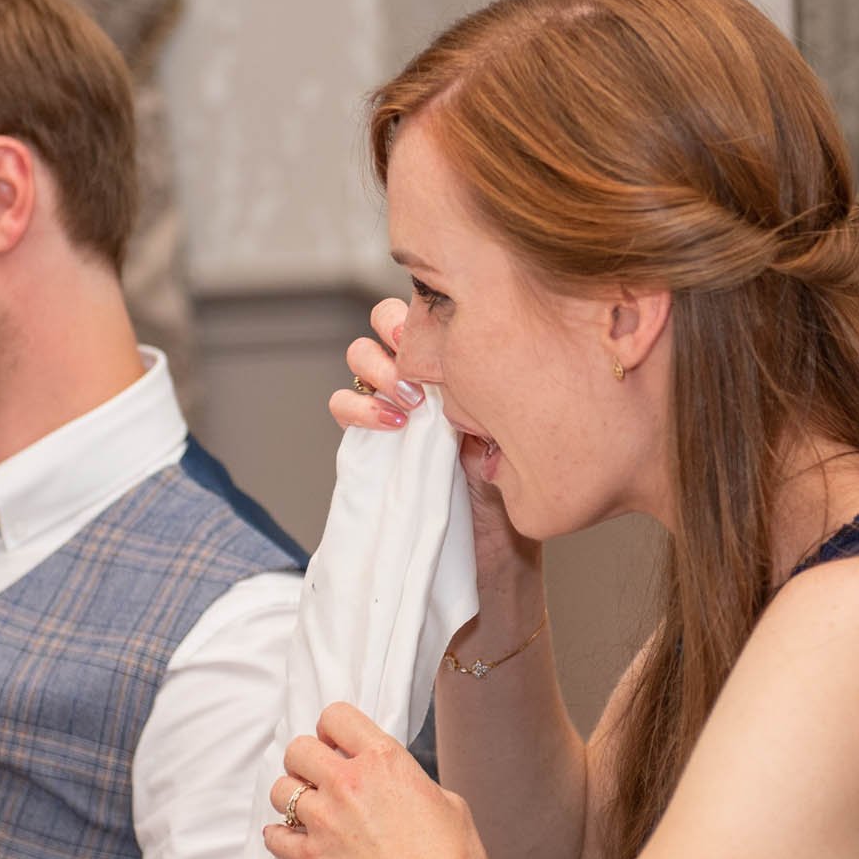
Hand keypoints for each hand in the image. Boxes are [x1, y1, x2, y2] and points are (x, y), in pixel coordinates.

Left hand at [264, 702, 492, 858]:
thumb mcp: (451, 805)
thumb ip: (417, 784)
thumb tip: (403, 785)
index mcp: (385, 761)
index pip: (337, 716)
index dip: (333, 728)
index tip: (337, 744)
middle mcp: (348, 783)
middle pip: (298, 748)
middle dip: (307, 760)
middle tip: (321, 778)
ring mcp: (324, 821)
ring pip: (279, 790)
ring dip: (292, 798)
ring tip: (310, 812)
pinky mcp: (310, 858)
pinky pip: (273, 836)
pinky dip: (280, 837)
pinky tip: (294, 840)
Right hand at [330, 297, 535, 572]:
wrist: (496, 551)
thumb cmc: (515, 487)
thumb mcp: (509, 429)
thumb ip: (488, 391)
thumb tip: (474, 361)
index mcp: (458, 363)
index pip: (430, 310)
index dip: (427, 307)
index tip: (447, 328)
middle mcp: (422, 376)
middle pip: (388, 319)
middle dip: (396, 328)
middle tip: (420, 360)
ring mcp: (392, 405)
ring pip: (361, 354)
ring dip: (378, 366)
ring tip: (410, 400)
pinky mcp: (369, 440)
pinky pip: (343, 404)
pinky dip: (358, 405)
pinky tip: (391, 423)